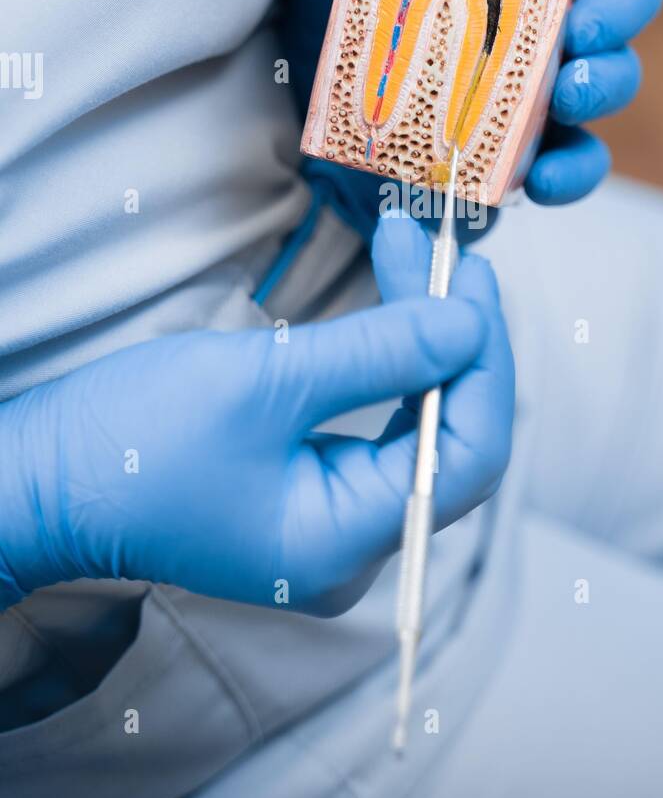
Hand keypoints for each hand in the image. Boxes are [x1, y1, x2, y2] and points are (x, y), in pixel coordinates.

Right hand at [0, 217, 513, 615]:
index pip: (466, 454)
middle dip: (451, 339)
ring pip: (414, 427)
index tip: (471, 278)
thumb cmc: (132, 441)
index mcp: (345, 541)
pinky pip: (374, 427)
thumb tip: (466, 322)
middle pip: (447, 438)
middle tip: (442, 252)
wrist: (41, 479)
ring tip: (413, 256)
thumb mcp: (263, 383)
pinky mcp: (305, 492)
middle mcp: (352, 546)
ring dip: (420, 340)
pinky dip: (387, 364)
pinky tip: (390, 308)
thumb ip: (377, 353)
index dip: (483, 362)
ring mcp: (329, 522)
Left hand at [279, 0, 662, 233]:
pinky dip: (557, 184)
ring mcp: (529, 110)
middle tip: (568, 89)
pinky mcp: (505, 166)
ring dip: (585, 144)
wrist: (304, 90)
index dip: (621, 2)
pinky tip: (531, 187)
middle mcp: (545, 46)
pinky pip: (556, 178)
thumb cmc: (346, 6)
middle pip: (616, 62)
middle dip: (607, 77)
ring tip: (547, 157)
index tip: (588, 24)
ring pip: (589, 132)